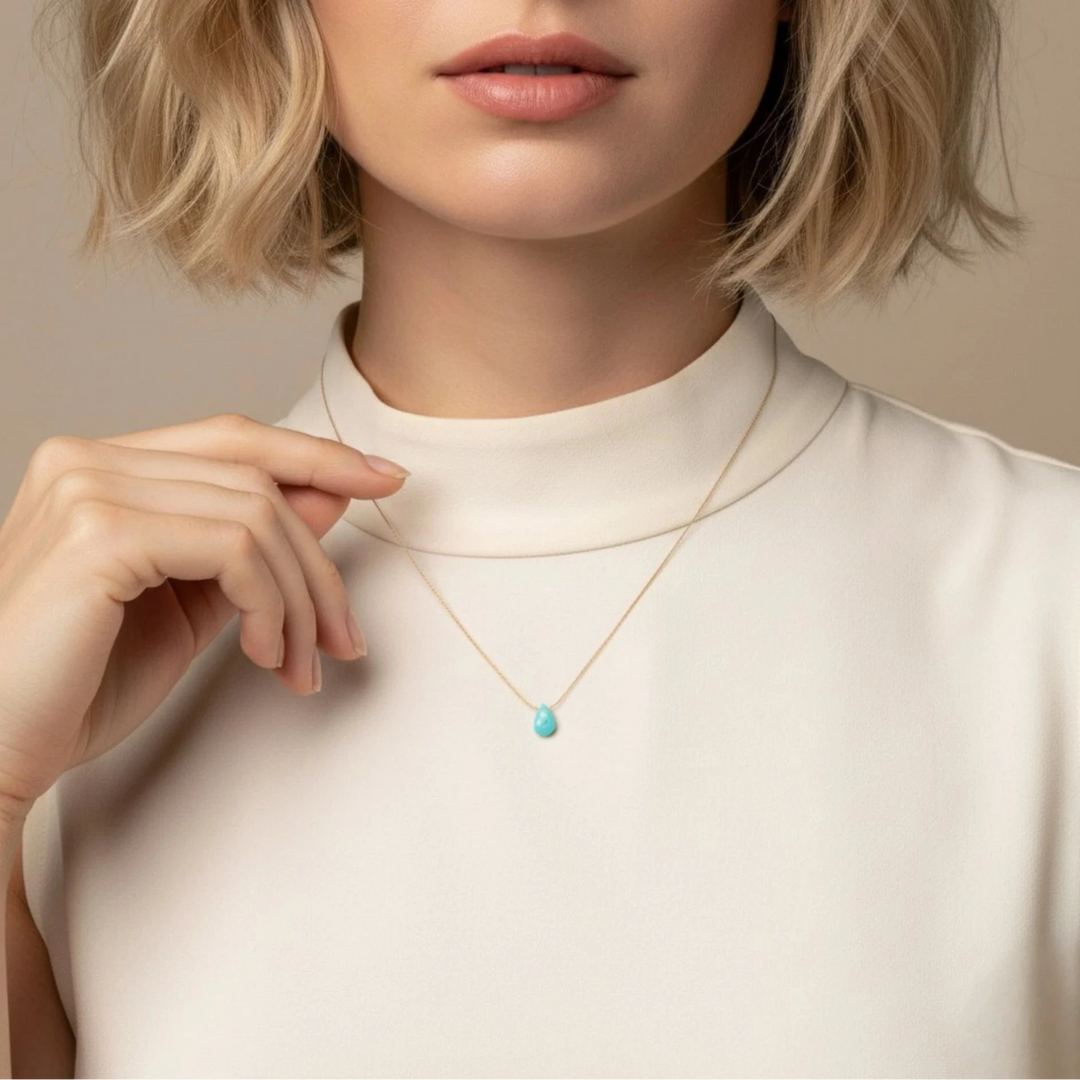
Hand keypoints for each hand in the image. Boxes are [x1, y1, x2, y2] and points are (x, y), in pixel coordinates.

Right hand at [0, 412, 406, 823]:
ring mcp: (87, 487)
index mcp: (101, 468)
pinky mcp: (98, 532)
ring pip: (258, 515)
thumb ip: (249, 545)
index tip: (383, 480)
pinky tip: (265, 655)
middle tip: (344, 636)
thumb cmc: (76, 686)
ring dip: (300, 598)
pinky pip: (236, 548)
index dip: (316, 455)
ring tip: (299, 663)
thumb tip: (328, 497)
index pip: (234, 441)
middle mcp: (87, 460)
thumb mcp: (189, 604)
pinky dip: (271, 605)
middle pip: (257, 479)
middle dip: (318, 563)